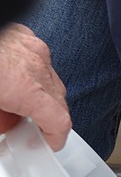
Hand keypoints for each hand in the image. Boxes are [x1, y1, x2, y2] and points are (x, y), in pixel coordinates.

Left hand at [0, 24, 70, 149]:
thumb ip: (1, 119)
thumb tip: (3, 126)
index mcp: (28, 89)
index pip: (59, 122)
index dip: (54, 138)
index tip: (44, 143)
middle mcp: (36, 67)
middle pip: (54, 100)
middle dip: (37, 116)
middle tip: (14, 124)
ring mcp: (30, 47)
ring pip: (44, 78)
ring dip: (31, 92)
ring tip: (4, 97)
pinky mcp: (21, 33)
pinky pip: (32, 58)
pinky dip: (22, 70)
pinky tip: (4, 75)